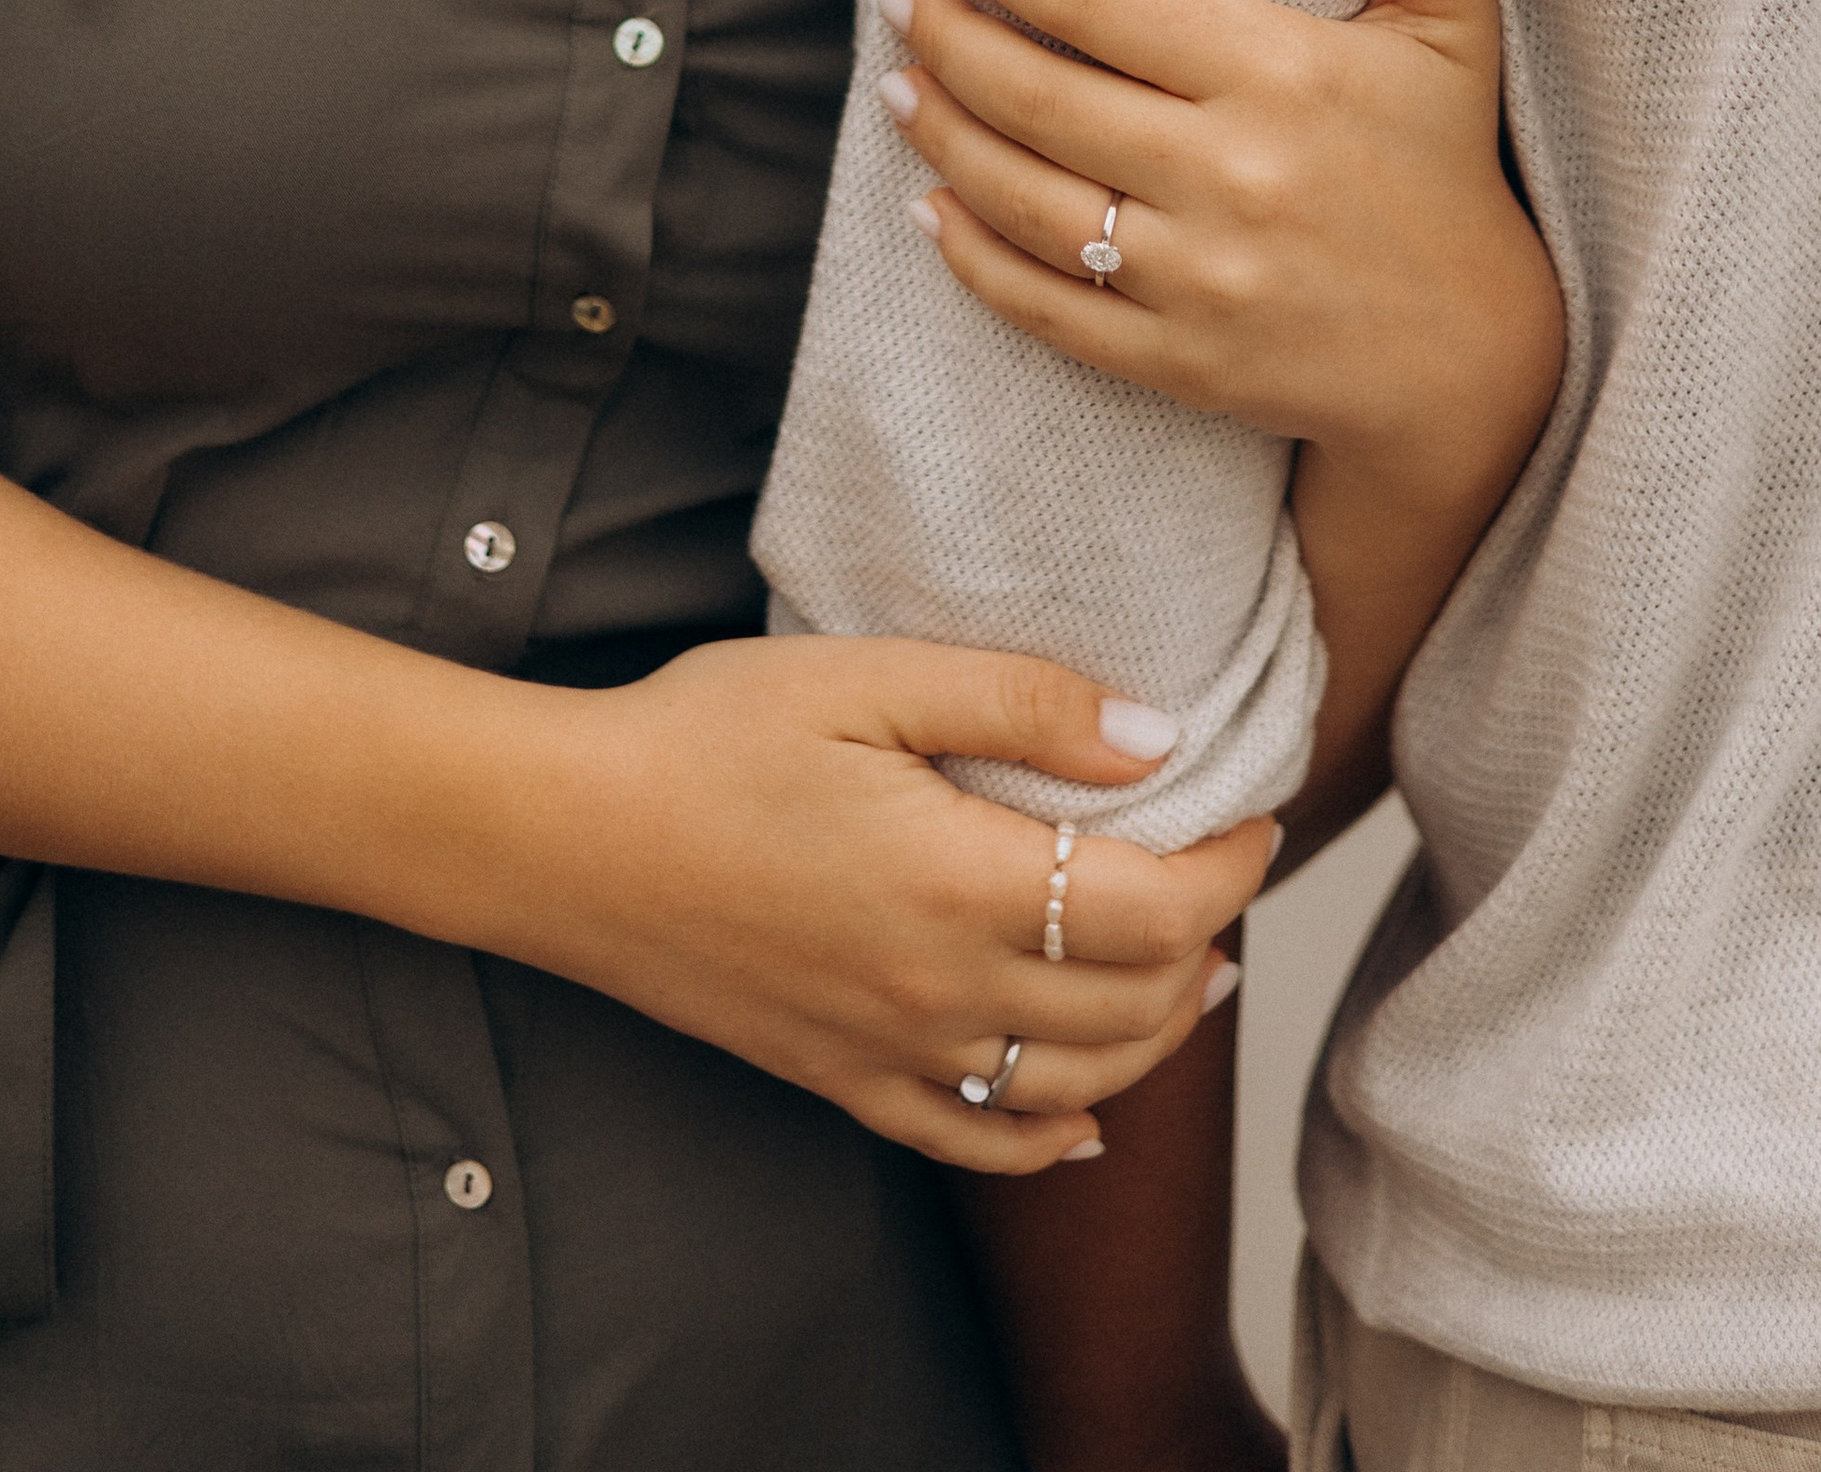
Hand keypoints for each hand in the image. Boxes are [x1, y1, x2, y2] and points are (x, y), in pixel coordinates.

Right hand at [505, 631, 1275, 1173]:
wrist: (567, 837)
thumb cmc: (708, 736)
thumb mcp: (867, 676)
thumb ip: (1021, 702)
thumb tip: (1157, 737)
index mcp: (957, 883)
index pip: (1158, 909)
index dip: (1231, 865)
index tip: (1253, 808)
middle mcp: (938, 991)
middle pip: (1137, 1006)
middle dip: (1210, 939)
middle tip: (1225, 868)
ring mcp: (890, 1052)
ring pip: (1076, 1085)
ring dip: (1156, 1035)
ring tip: (1191, 967)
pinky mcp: (841, 1081)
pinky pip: (973, 1143)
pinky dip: (1050, 1140)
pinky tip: (1086, 1120)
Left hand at [879, 0, 1561, 500]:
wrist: (1476, 359)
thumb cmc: (1446, 164)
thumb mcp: (1453, 22)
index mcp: (1282, 74)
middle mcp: (1230, 174)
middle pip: (1039, 95)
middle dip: (949, 37)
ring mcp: (1199, 275)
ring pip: (1023, 196)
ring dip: (940, 134)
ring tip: (897, 82)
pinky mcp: (1178, 360)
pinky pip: (1045, 304)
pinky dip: (971, 254)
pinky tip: (930, 205)